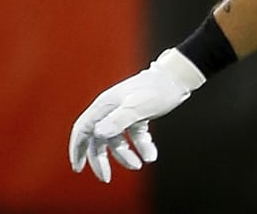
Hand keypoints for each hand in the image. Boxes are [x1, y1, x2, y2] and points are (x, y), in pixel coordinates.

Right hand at [69, 48, 204, 182]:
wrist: (179, 78)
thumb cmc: (157, 88)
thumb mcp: (138, 106)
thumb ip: (118, 120)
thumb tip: (98, 135)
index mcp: (104, 105)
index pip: (82, 129)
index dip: (77, 149)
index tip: (78, 168)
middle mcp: (111, 110)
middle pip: (98, 139)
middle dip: (101, 160)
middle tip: (106, 178)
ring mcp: (124, 113)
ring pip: (118, 140)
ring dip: (126, 155)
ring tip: (139, 165)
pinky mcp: (138, 116)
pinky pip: (134, 136)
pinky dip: (141, 147)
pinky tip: (151, 155)